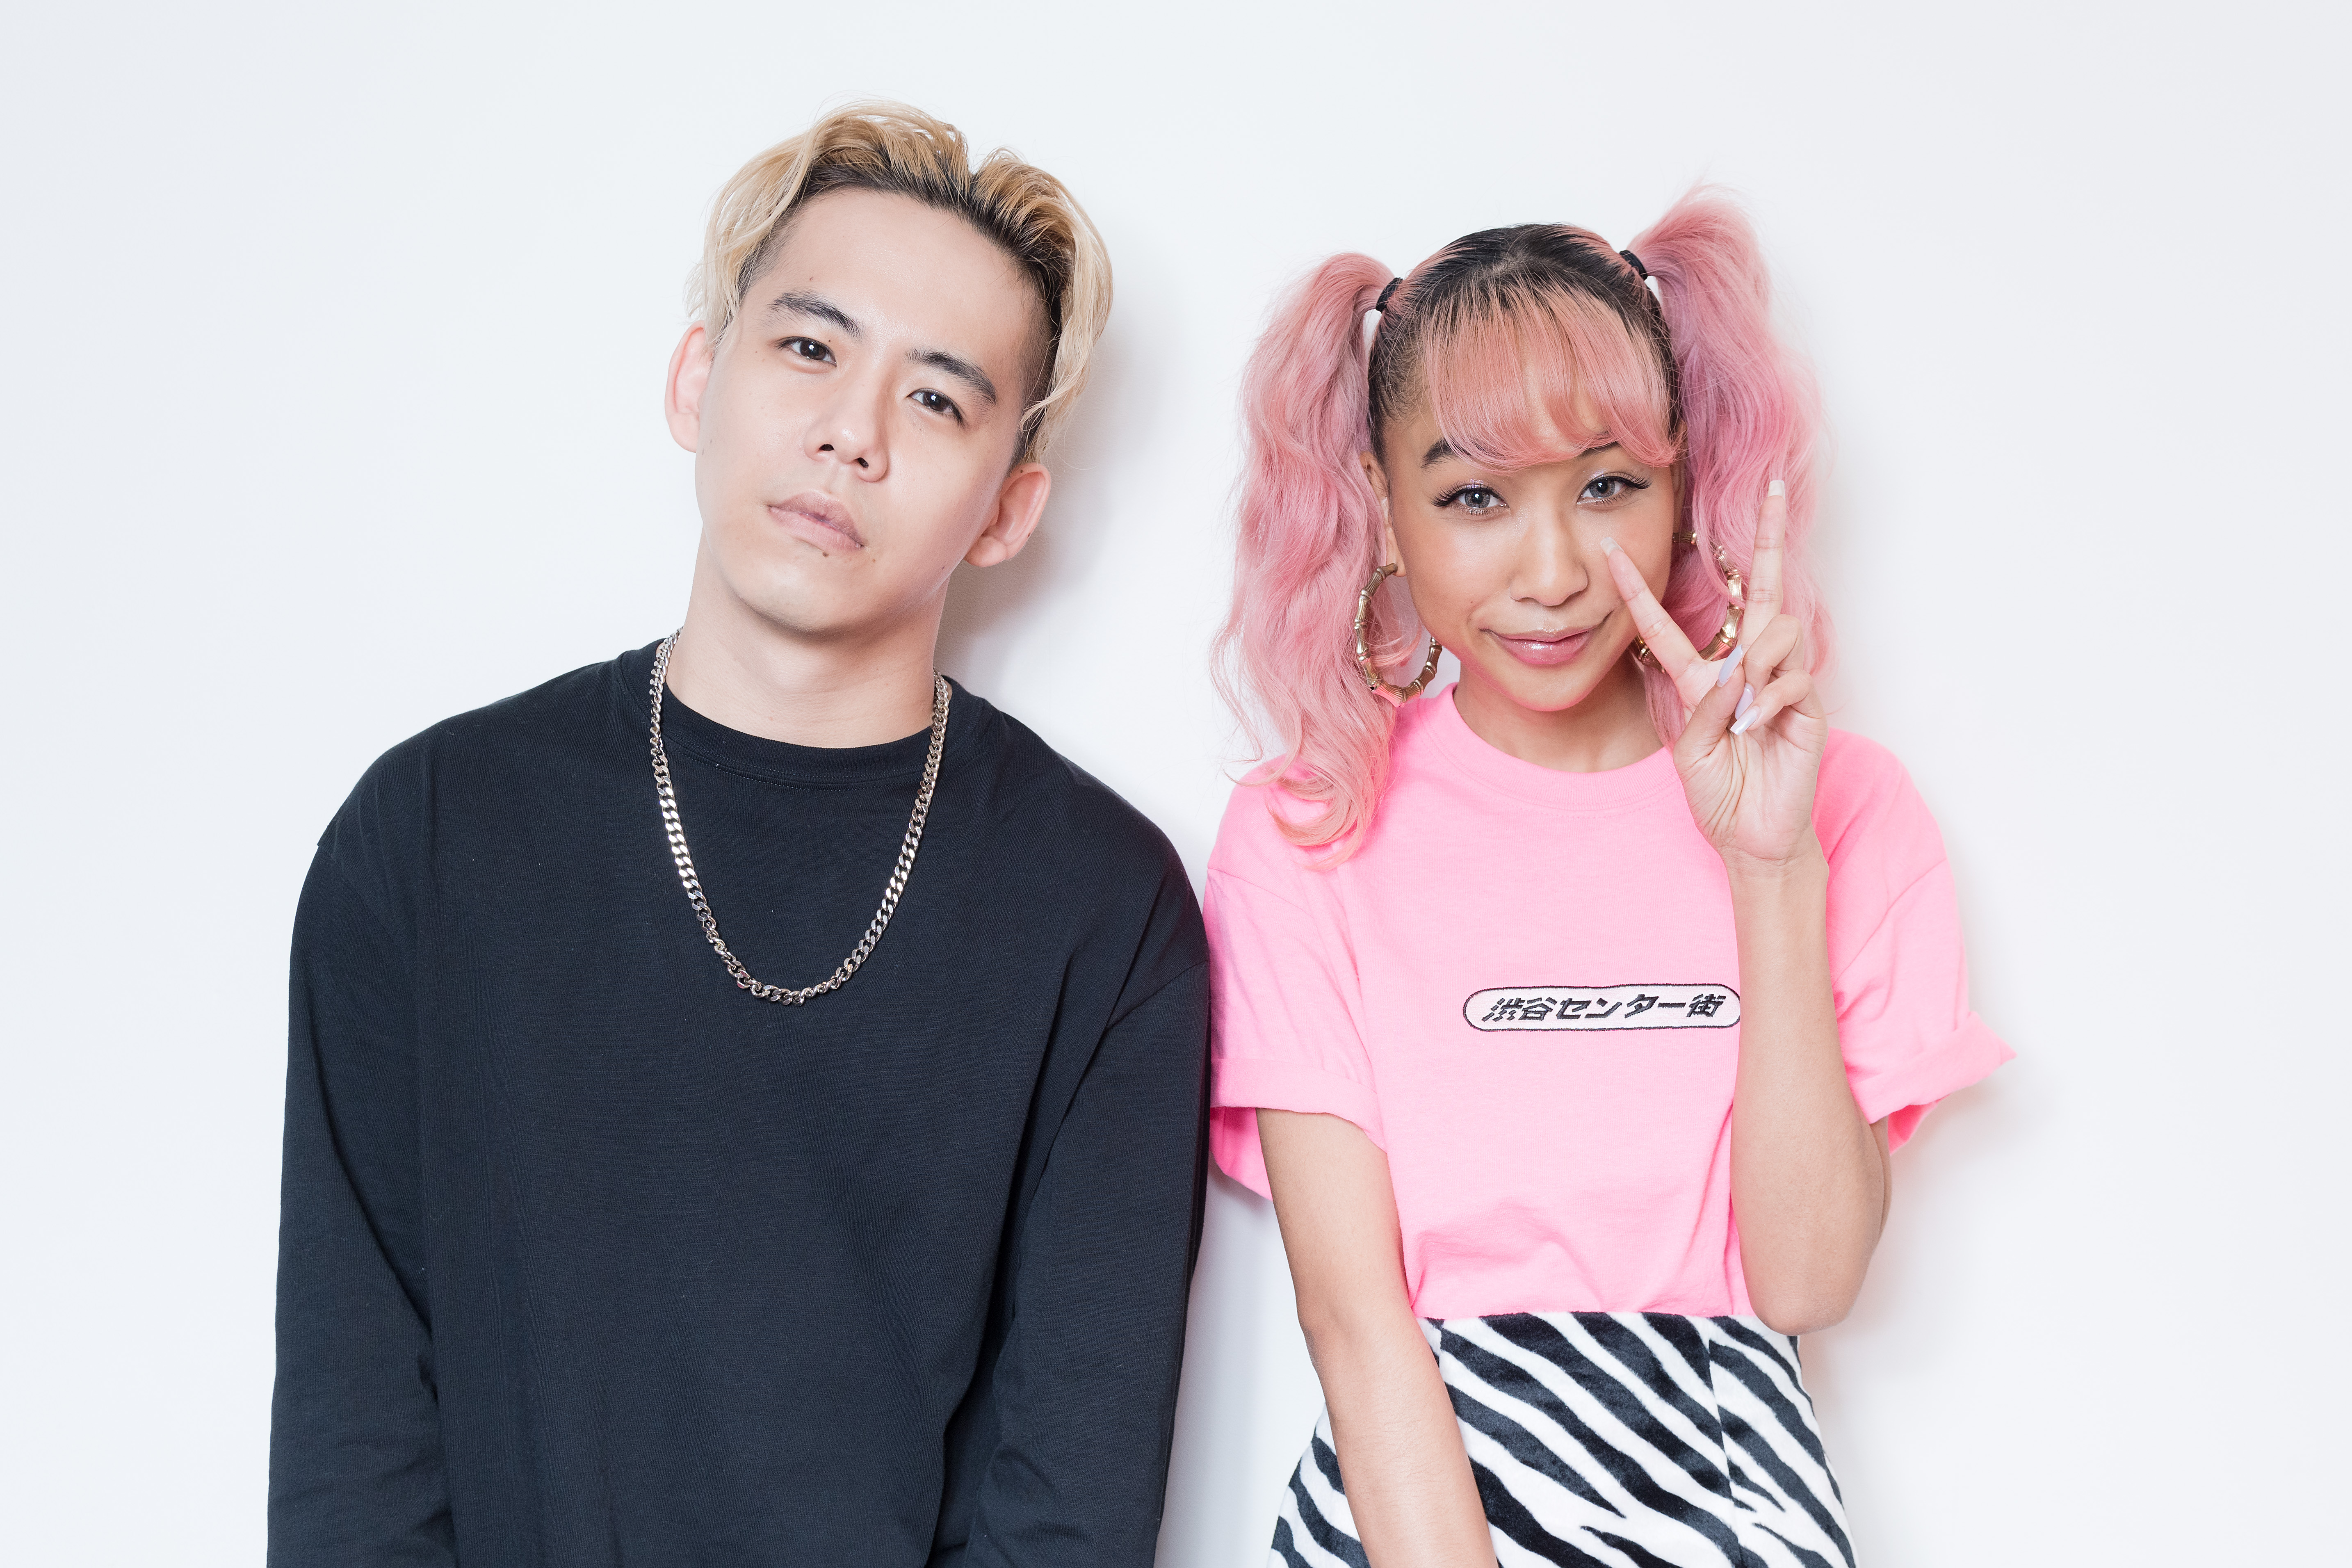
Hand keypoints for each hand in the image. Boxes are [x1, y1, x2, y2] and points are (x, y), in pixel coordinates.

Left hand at [1602, 484, 1826, 870]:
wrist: (1751, 835)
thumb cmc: (1718, 792)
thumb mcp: (1688, 750)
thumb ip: (1701, 706)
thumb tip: (1738, 671)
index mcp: (1703, 678)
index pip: (1667, 624)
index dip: (1640, 589)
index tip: (1610, 551)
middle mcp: (1745, 668)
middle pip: (1759, 588)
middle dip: (1769, 535)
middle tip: (1774, 484)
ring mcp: (1781, 680)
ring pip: (1776, 629)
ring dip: (1754, 666)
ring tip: (1743, 715)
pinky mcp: (1808, 702)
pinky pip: (1790, 676)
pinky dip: (1770, 701)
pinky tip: (1760, 728)